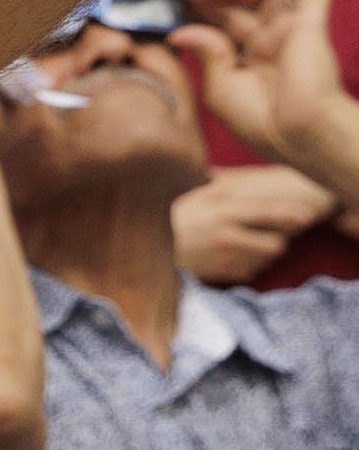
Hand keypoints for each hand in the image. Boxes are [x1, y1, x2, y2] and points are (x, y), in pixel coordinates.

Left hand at [165, 0, 348, 162]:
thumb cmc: (262, 124)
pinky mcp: (313, 26)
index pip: (218, 18)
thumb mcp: (220, 89)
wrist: (301, 137)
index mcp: (249, 57)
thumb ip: (205, 54)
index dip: (192, 2)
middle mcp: (271, 40)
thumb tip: (179, 32)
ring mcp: (292, 31)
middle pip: (237, 0)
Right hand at [174, 164, 332, 285]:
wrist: (141, 248)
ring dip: (259, 254)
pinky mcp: (219, 274)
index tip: (307, 216)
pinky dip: (243, 266)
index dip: (289, 214)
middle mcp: (225, 233)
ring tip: (240, 245)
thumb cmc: (169, 218)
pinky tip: (225, 258)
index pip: (265, 211)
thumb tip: (227, 174)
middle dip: (281, 239)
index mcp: (220, 208)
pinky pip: (248, 272)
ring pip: (264, 259)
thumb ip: (215, 184)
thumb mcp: (192, 195)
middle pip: (273, 242)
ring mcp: (223, 256)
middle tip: (284, 236)